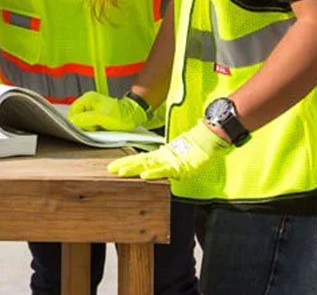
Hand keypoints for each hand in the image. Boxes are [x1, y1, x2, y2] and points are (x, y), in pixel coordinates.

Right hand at [68, 92, 149, 131]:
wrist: (133, 115)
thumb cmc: (121, 115)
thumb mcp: (103, 118)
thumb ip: (86, 119)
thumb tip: (72, 122)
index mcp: (88, 99)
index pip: (72, 112)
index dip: (76, 122)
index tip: (85, 128)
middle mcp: (87, 102)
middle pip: (75, 117)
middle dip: (83, 125)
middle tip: (94, 127)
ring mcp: (91, 108)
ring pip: (81, 121)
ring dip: (88, 127)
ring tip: (99, 127)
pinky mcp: (95, 115)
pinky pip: (87, 123)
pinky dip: (92, 127)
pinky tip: (100, 128)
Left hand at [107, 120, 230, 179]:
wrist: (206, 141)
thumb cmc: (193, 151)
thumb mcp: (175, 160)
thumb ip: (164, 166)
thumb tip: (154, 170)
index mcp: (159, 157)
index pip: (138, 160)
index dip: (125, 162)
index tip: (112, 166)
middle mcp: (161, 158)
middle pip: (139, 162)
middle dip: (124, 165)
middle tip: (110, 169)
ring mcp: (169, 161)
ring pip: (148, 165)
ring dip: (134, 168)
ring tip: (121, 172)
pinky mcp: (178, 166)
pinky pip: (164, 171)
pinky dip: (154, 173)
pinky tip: (144, 175)